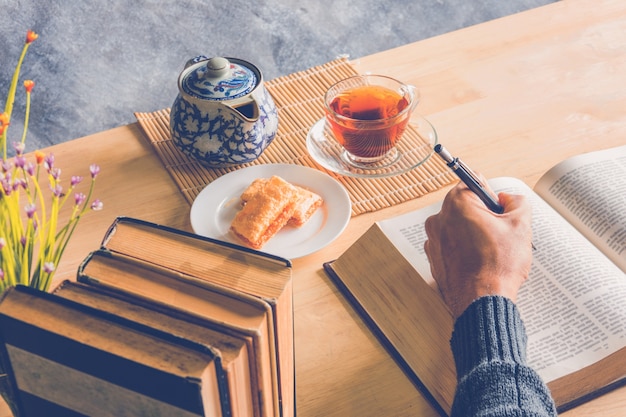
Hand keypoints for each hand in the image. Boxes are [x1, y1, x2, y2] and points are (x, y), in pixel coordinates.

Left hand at [424, 182, 532, 317]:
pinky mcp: (433, 260)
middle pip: (466, 207)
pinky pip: (452, 247)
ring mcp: (433, 241)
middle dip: (484, 217)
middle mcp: (438, 219)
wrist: (481, 303)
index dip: (491, 196)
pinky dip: (464, 251)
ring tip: (492, 253)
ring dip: (475, 235)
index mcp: (456, 204)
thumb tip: (508, 199)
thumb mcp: (521, 225)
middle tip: (501, 234)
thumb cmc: (498, 266)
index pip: (473, 184)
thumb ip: (517, 201)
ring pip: (459, 228)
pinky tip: (480, 263)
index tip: (499, 209)